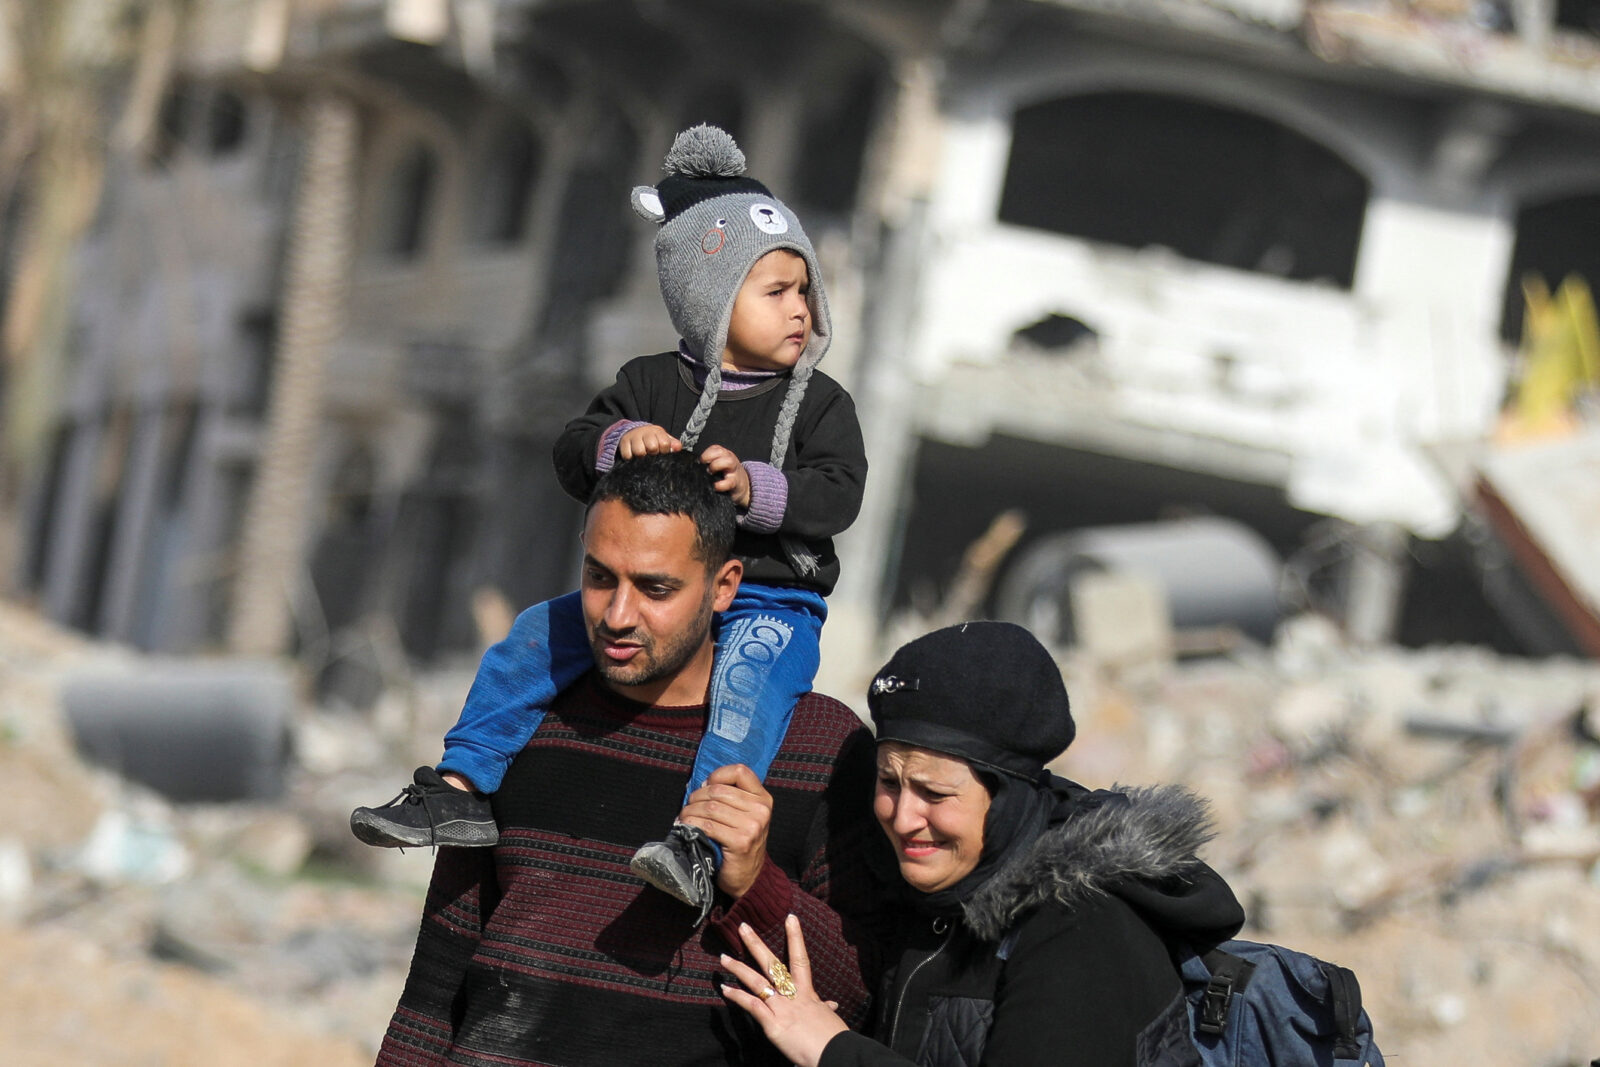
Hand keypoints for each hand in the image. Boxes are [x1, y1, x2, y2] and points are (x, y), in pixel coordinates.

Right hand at [618, 424, 681, 459]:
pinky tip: (633, 456)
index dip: (664, 450)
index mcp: (657, 431)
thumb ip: (672, 443)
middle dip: (653, 453)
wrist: (633, 431)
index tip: (661, 451)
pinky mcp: (623, 442)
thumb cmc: (651, 439)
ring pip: (639, 452)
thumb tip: (678, 448)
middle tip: (651, 454)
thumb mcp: (663, 438)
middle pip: (652, 447)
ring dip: (641, 457)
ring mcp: (633, 437)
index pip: (664, 443)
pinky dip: (630, 458)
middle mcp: (645, 432)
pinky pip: (627, 455)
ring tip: (642, 455)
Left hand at [678, 764, 770, 899]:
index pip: (740, 771)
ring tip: (684, 818)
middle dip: (696, 797)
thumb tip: (702, 784)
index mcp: (763, 799)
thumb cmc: (739, 843)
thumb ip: (730, 797)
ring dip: (690, 812)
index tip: (706, 786)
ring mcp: (753, 826)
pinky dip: (692, 825)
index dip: (718, 775)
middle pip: (719, 790)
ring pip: (711, 808)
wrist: (747, 878)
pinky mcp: (741, 842)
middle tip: (687, 807)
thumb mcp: (743, 815)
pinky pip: (708, 825)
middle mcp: (761, 810)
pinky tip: (686, 827)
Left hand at [700, 445, 751, 508]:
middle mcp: (730, 459)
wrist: (745, 487)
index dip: (706, 454)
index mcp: (724, 455)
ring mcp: (734, 471)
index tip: (700, 462)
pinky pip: (730, 482)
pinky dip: (721, 484)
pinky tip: (716, 486)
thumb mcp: (719, 466)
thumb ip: (709, 464)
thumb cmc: (726, 476)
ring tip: (710, 474)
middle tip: (705, 468)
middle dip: (709, 457)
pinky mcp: (736, 483)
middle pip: (720, 451)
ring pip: (728, 461)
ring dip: (716, 466)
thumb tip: (692, 466)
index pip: (714, 448)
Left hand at [721, 916, 847, 1066]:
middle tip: (743, 927)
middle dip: (757, 944)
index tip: (790, 918)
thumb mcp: (830, 1019)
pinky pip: (753, 1006)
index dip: (795, 938)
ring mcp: (782, 1008)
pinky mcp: (773, 1024)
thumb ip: (825, 1008)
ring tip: (723, 957)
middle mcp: (793, 996)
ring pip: (757, 982)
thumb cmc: (834, 1039)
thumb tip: (831, 1004)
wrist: (835, 1054)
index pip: (800, 960)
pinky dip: (738, 997)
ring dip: (738, 968)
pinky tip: (725, 989)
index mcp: (807, 994)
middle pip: (773, 965)